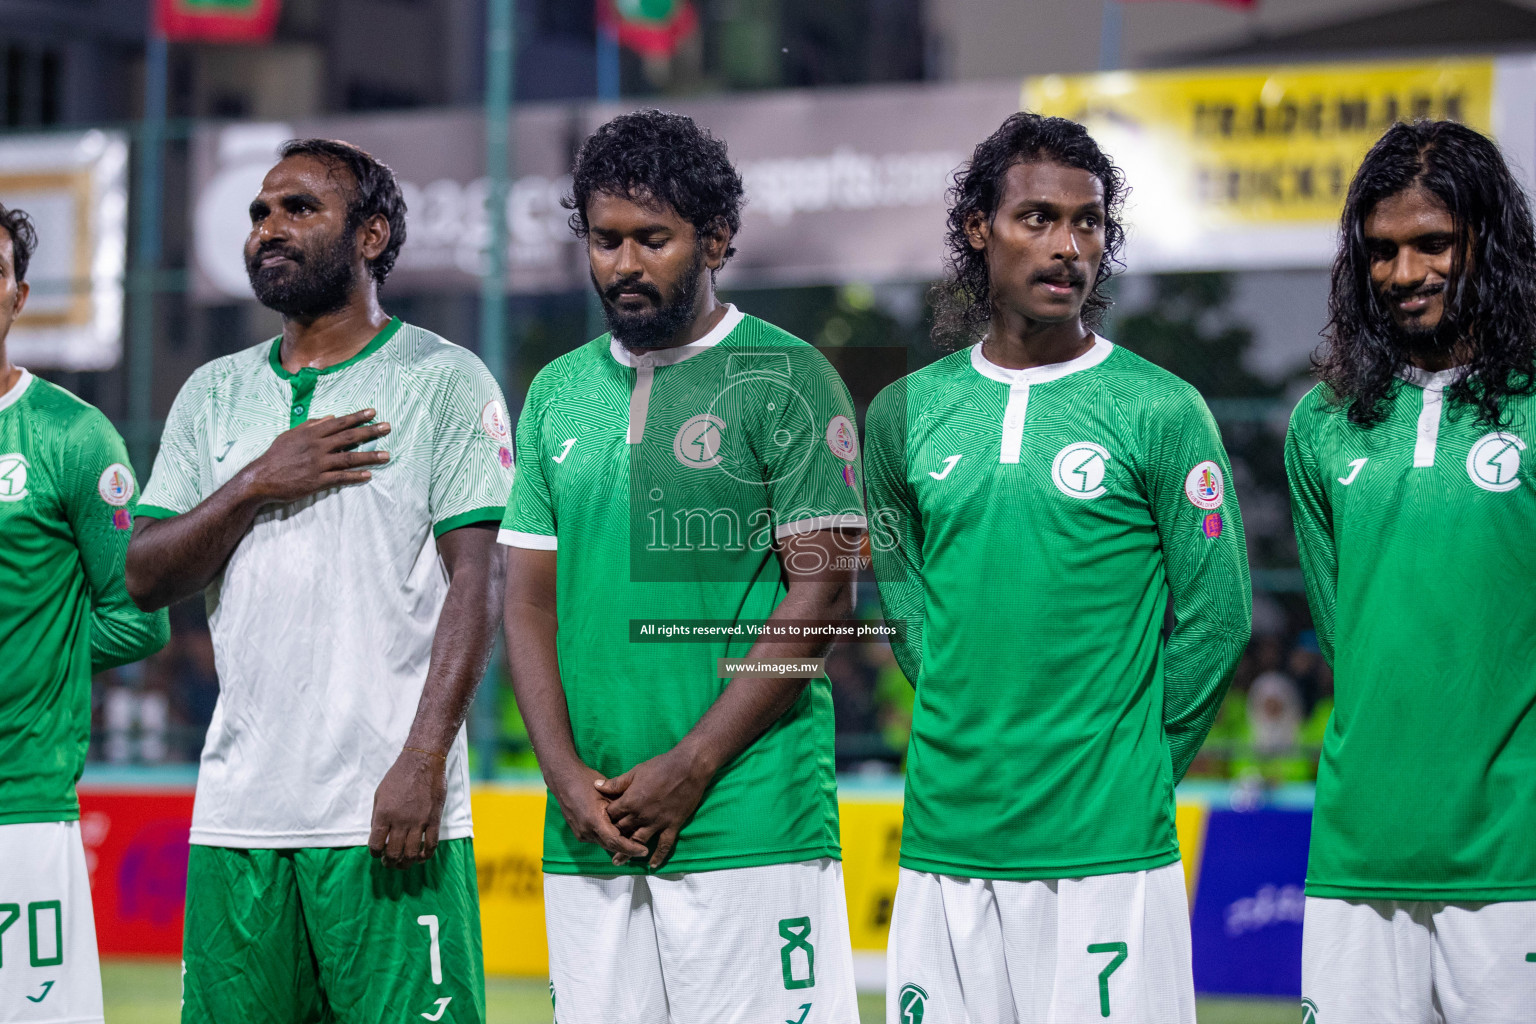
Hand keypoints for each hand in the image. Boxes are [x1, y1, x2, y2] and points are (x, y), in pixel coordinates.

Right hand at [242, 409, 389, 505]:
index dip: (357, 417)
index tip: (373, 412)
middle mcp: (317, 446)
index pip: (339, 422)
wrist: (262, 478)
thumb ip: (311, 425)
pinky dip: (355, 476)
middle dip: (370, 431)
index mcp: (311, 434)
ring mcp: (318, 464)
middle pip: (348, 437)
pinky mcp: (317, 481)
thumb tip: (330, 417)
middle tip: (388, 428)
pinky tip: (368, 475)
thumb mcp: (290, 435)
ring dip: (369, 456)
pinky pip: (340, 477)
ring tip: (387, 455)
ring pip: (348, 458)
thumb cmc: (276, 455)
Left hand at [368, 747, 446, 869]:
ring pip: (411, 853)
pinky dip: (425, 855)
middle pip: (394, 853)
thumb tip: (378, 836)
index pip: (376, 844)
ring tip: (404, 863)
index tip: (378, 854)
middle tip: (390, 863)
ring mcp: (419, 821)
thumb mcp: (379, 795)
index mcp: (383, 814)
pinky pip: (431, 844)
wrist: (422, 761)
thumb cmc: (398, 776)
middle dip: (390, 862)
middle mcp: (400, 821)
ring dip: (406, 863)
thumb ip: (377, 816)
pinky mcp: (434, 819)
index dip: (375, 854)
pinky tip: (421, 857)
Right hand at [548, 762, 648, 863]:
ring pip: (603, 843)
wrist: (564, 779)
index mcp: (594, 820)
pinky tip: (616, 832)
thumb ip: (621, 808)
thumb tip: (637, 819)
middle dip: (626, 849)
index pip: (615, 842)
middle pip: (610, 846)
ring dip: (616, 844)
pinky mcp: (578, 832)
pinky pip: (596, 839)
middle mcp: (586, 831)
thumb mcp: (608, 793)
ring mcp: (580, 833)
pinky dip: (607, 838)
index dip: (631, 848)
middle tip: (641, 849)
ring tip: (632, 841)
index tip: (643, 851)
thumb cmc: (587, 781)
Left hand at [597, 744, 712, 869]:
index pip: (611, 815)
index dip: (604, 819)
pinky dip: (658, 856)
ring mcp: (657, 823)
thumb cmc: (661, 766)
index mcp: (630, 801)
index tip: (600, 823)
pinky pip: (664, 845)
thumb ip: (616, 783)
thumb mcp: (635, 772)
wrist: (688, 768)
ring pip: (638, 842)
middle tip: (604, 845)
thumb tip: (596, 786)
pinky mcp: (672, 826)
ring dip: (627, 853)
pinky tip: (652, 865)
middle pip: (621, 831)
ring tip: (618, 861)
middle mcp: (641, 815)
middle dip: (612, 837)